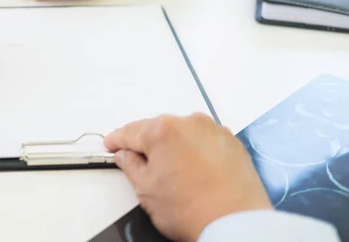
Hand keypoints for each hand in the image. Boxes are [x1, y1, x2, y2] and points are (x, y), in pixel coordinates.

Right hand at [105, 114, 271, 241]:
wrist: (235, 224)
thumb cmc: (194, 210)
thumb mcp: (146, 190)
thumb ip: (131, 166)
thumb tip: (127, 156)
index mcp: (163, 130)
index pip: (131, 131)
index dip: (118, 140)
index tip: (113, 145)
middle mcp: (190, 123)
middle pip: (158, 129)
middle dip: (147, 144)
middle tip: (139, 163)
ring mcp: (214, 131)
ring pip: (183, 134)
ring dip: (174, 147)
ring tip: (172, 173)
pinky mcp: (232, 144)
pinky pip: (205, 141)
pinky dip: (196, 151)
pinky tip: (194, 171)